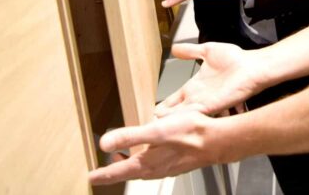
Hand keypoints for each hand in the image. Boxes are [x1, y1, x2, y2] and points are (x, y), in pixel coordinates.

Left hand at [88, 110, 222, 184]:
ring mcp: (166, 167)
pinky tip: (149, 153)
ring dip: (129, 167)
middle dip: (114, 172)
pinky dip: (145, 162)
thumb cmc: (191, 134)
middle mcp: (155, 169)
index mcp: (147, 163)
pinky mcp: (176, 163)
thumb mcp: (156, 131)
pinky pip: (154, 166)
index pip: (118, 172)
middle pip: (129, 173)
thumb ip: (130, 136)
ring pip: (142, 170)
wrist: (217, 141)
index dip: (102, 175)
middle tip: (102, 170)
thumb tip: (105, 144)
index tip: (91, 177)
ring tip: (122, 159)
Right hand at [154, 42, 265, 118]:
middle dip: (163, 120)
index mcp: (195, 87)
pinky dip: (183, 119)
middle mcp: (198, 97)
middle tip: (148, 127)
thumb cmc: (235, 59)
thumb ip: (190, 52)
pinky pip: (195, 114)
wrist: (253, 65)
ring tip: (155, 130)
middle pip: (176, 112)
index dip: (164, 106)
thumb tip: (174, 47)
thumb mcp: (207, 51)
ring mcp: (205, 103)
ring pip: (183, 116)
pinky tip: (171, 124)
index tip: (152, 112)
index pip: (174, 99)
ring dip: (171, 122)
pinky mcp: (213, 106)